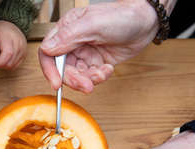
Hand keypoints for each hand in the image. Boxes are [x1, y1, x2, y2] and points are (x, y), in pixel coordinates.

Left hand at [0, 20, 26, 69]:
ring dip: (3, 64)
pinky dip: (8, 64)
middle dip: (0, 63)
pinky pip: (15, 66)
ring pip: (12, 66)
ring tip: (0, 53)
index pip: (8, 54)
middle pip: (10, 62)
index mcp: (9, 37)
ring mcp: (23, 48)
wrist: (9, 24)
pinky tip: (6, 55)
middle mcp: (19, 43)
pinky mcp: (24, 53)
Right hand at [39, 0, 161, 92]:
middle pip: (62, 68)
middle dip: (74, 79)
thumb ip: (68, 36)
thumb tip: (47, 48)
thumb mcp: (93, 24)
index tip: (56, 83)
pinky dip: (98, 77)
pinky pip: (89, 76)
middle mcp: (72, 42)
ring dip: (88, 79)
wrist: (146, 23)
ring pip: (76, 75)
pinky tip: (108, 69)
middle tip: (87, 85)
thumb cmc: (122, 16)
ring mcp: (83, 53)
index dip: (50, 69)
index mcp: (66, 29)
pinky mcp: (94, 62)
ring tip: (102, 74)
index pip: (48, 52)